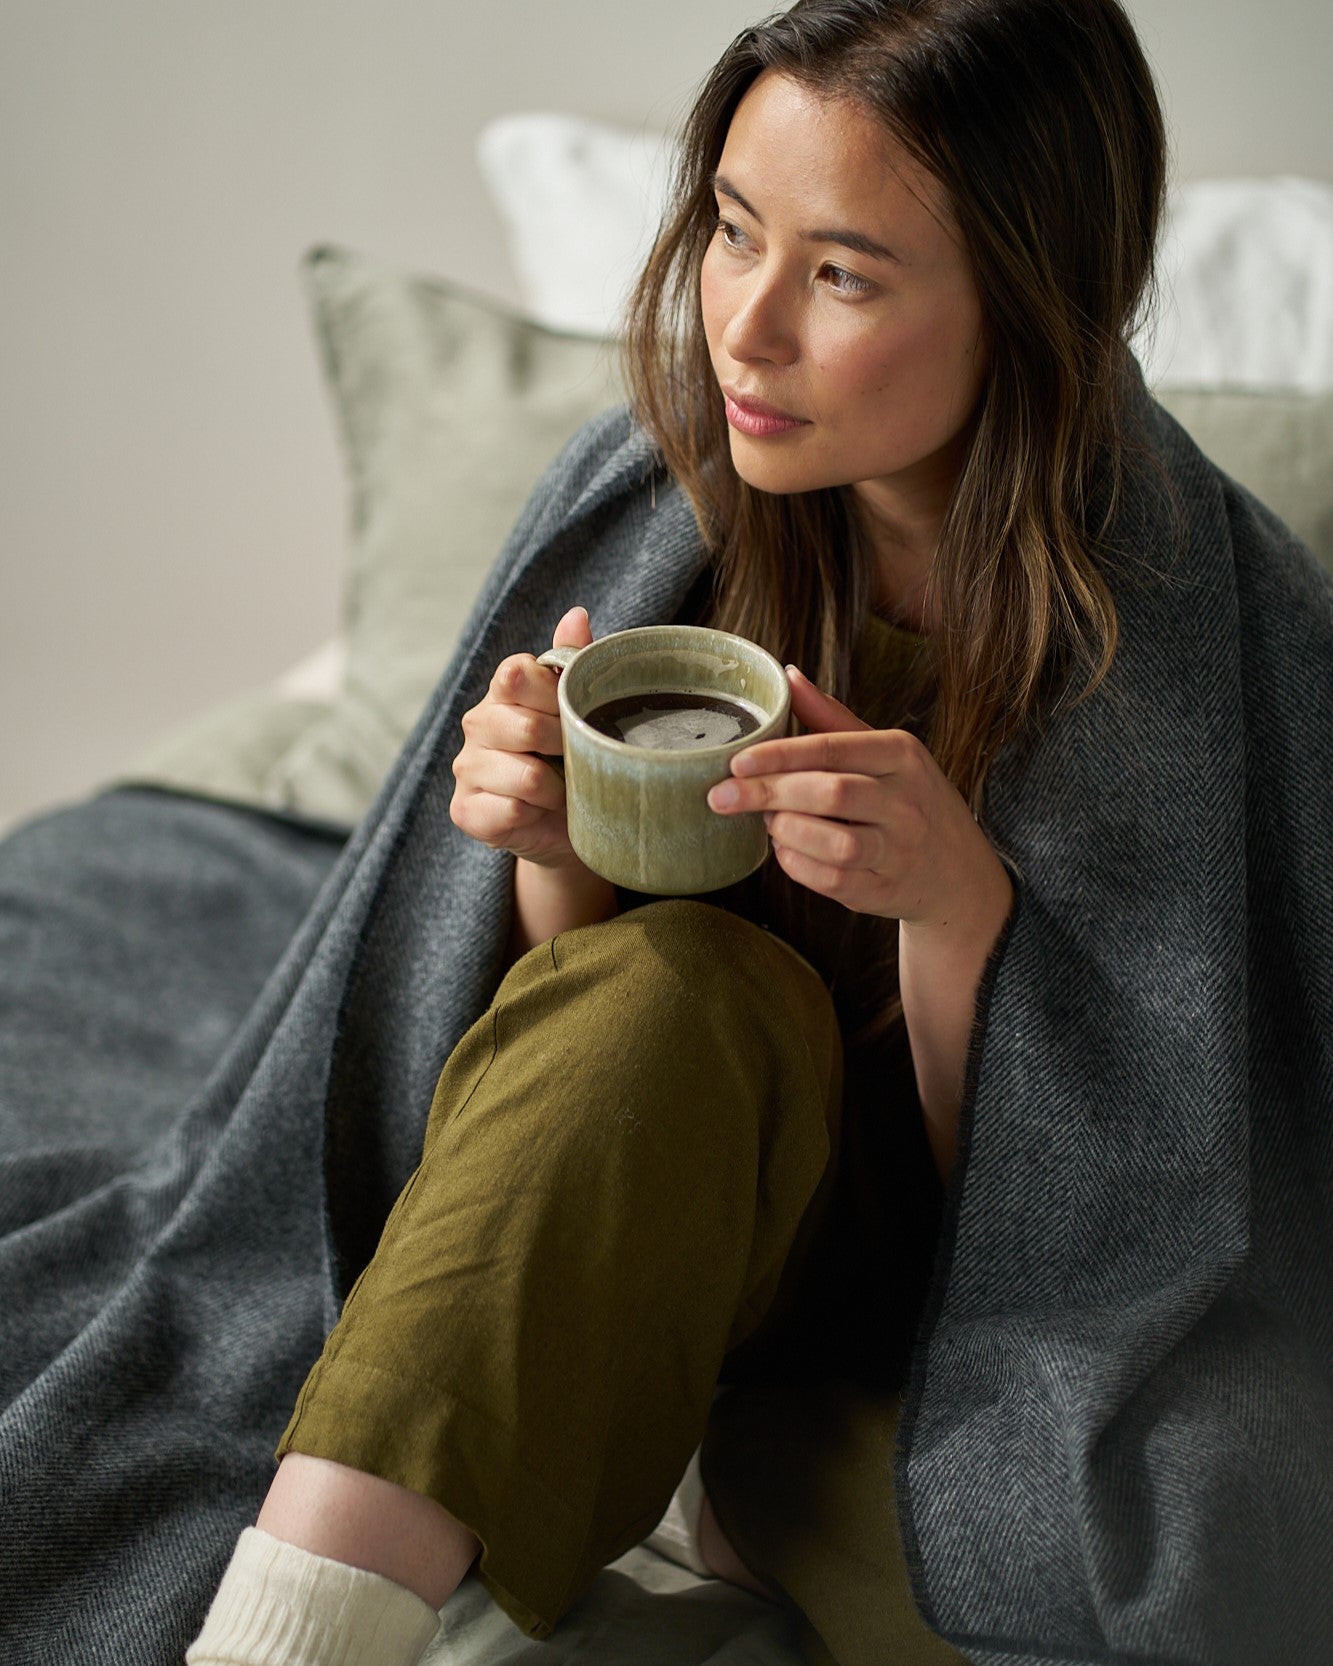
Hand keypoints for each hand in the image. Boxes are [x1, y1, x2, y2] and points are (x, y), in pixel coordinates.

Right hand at [450, 605, 597, 871]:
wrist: (565, 825)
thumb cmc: (574, 760)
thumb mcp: (580, 710)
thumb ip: (573, 662)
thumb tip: (576, 615)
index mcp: (503, 691)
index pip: (517, 673)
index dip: (553, 697)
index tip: (572, 716)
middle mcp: (476, 724)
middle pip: (526, 727)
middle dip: (565, 748)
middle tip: (576, 759)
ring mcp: (466, 768)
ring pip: (525, 775)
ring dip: (556, 789)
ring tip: (560, 791)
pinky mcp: (465, 810)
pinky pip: (511, 810)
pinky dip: (536, 816)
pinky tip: (537, 814)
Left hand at [706, 664, 1006, 931]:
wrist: (958, 872)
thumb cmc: (908, 799)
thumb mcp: (883, 752)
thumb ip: (831, 718)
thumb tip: (787, 676)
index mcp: (901, 754)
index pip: (832, 748)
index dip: (779, 755)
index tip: (736, 762)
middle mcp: (906, 802)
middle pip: (830, 793)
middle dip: (768, 794)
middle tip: (722, 796)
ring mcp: (899, 850)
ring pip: (834, 842)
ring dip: (786, 832)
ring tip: (767, 821)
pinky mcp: (885, 891)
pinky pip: (833, 881)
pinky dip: (797, 866)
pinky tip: (785, 850)